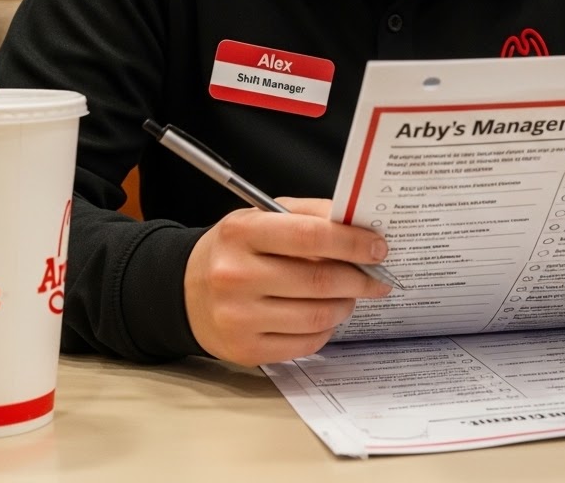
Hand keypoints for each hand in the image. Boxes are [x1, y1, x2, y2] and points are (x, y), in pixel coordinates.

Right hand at [184, 198, 391, 364]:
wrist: (186, 290)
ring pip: (316, 316)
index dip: (352, 243)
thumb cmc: (237, 249)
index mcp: (243, 233)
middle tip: (377, 276)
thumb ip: (312, 215)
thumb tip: (360, 225)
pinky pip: (304, 344)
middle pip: (319, 280)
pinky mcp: (244, 350)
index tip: (378, 247)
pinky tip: (326, 314)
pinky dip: (326, 329)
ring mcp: (238, 317)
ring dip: (346, 305)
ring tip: (352, 294)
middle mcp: (236, 275)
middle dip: (359, 278)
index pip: (310, 236)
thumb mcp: (264, 216)